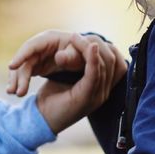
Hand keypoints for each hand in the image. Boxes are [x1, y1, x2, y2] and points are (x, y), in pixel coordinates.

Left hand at [8, 30, 127, 133]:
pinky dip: (93, 59)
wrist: (40, 119)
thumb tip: (83, 46)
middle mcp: (103, 92)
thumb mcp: (69, 77)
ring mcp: (97, 96)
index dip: (103, 47)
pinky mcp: (87, 98)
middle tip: (78, 35)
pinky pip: (95, 74)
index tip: (87, 36)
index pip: (114, 62)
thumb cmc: (53, 97)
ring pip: (103, 66)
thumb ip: (78, 65)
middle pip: (111, 61)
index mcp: (101, 88)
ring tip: (76, 37)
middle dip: (98, 44)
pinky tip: (90, 48)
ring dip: (89, 48)